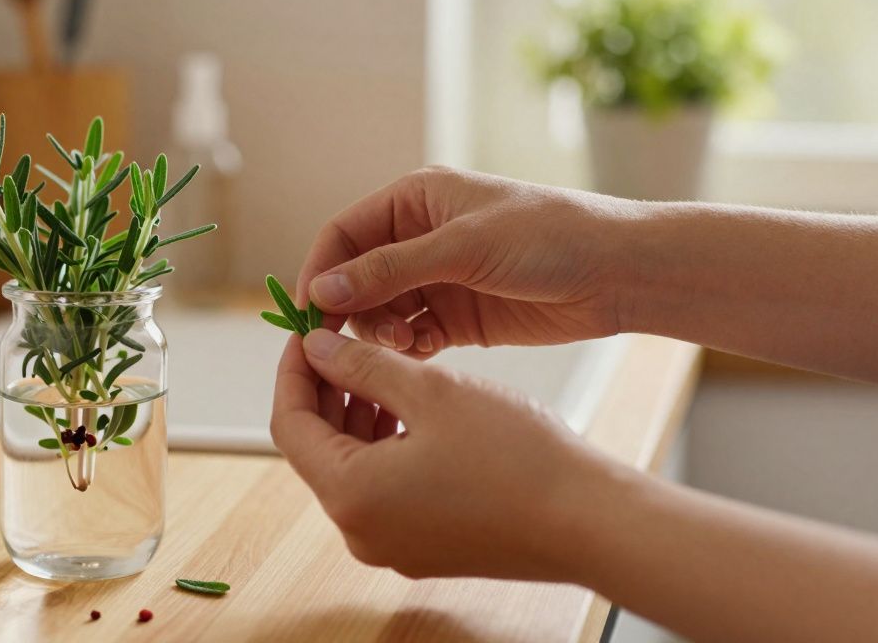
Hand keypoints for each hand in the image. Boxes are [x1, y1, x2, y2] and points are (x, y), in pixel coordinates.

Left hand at [271, 328, 614, 579]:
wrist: (589, 521)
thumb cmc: (516, 456)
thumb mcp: (430, 391)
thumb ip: (362, 366)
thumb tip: (315, 346)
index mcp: (351, 495)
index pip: (288, 425)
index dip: (294, 371)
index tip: (307, 331)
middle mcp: (360, 531)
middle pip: (317, 448)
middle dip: (327, 391)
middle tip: (344, 340)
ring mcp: (392, 545)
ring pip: (352, 467)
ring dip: (358, 416)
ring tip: (383, 368)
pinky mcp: (424, 547)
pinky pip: (384, 489)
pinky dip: (385, 446)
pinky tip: (412, 410)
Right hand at [297, 167, 639, 354]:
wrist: (619, 273)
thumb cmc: (550, 237)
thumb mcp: (463, 247)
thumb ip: (389, 270)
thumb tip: (323, 289)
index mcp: (416, 200)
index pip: (345, 234)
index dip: (321, 270)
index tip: (307, 311)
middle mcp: (421, 237)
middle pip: (357, 277)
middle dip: (352, 308)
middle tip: (361, 340)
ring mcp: (440, 278)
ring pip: (381, 310)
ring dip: (381, 332)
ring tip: (404, 344)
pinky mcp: (459, 317)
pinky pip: (412, 335)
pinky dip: (408, 349)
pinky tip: (422, 355)